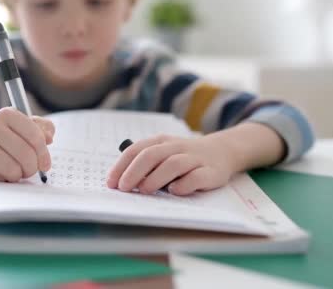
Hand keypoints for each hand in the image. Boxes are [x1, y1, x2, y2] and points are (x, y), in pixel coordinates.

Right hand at [0, 108, 54, 183]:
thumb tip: (50, 136)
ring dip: (17, 176)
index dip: (44, 154)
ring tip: (13, 172)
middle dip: (32, 168)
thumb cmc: (0, 140)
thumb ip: (40, 129)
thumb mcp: (20, 129)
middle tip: (28, 171)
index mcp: (7, 114)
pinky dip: (2, 181)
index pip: (35, 136)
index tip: (45, 165)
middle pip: (26, 154)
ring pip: (13, 170)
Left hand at [106, 134, 239, 195]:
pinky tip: (174, 191)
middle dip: (134, 172)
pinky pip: (196, 177)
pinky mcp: (210, 172)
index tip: (111, 182)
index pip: (137, 150)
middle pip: (152, 155)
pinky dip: (184, 184)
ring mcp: (194, 159)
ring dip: (156, 178)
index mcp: (161, 141)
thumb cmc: (184, 156)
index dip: (122, 166)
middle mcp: (176, 147)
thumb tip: (122, 182)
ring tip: (144, 190)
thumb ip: (146, 163)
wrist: (221, 151)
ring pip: (173, 164)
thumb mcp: (163, 153)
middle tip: (124, 188)